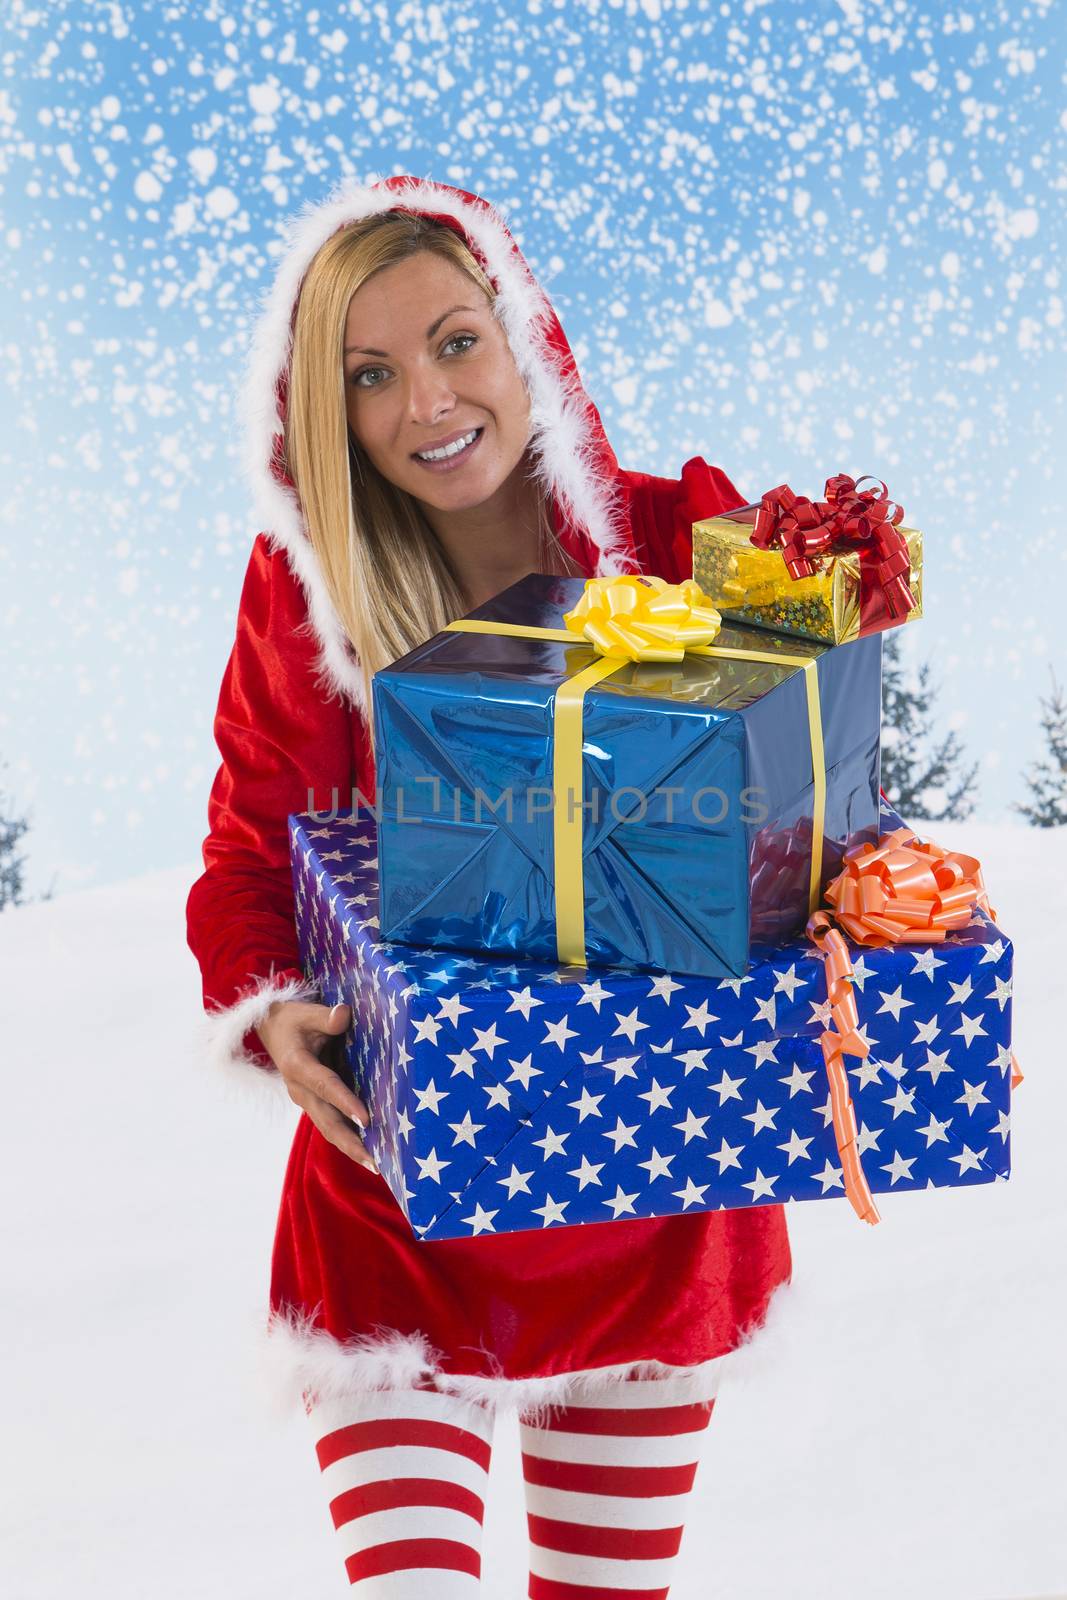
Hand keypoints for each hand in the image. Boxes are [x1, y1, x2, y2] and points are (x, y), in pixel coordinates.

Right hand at [257, 999, 377, 1172]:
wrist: (270, 1030)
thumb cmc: (293, 1020)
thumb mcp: (306, 1012)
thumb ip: (326, 1017)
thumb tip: (343, 1014)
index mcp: (298, 1066)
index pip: (326, 1086)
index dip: (345, 1102)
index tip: (367, 1119)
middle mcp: (299, 1090)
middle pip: (327, 1120)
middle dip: (351, 1142)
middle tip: (375, 1162)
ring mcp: (305, 1100)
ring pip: (328, 1128)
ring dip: (350, 1147)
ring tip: (376, 1165)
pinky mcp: (313, 1103)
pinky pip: (330, 1124)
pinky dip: (348, 1138)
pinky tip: (368, 1151)